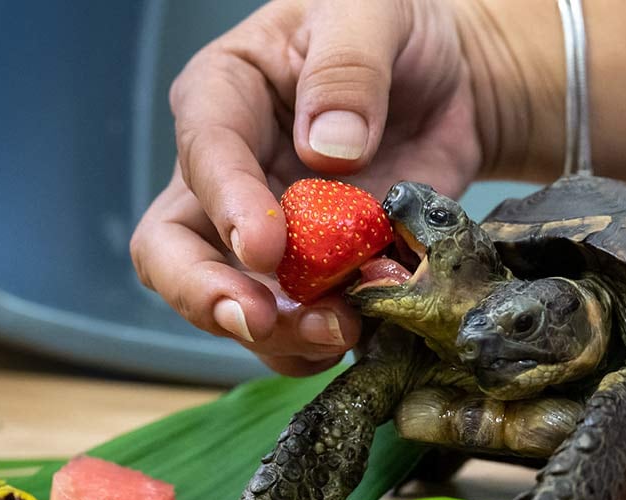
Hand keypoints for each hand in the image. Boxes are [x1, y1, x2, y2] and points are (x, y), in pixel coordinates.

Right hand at [130, 0, 485, 375]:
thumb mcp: (371, 10)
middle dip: (208, 295)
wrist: (452, 77)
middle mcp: (229, 175)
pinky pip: (301, 324)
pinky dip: (329, 341)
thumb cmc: (392, 27)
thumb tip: (328, 148)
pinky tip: (369, 329)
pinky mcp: (317, 274)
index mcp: (225, 96)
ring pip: (234, 303)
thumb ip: (347, 67)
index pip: (202, 154)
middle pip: (173, 251)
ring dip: (279, 334)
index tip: (266, 247)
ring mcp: (270, 234)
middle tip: (261, 319)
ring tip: (340, 330)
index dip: (226, 207)